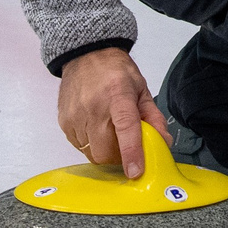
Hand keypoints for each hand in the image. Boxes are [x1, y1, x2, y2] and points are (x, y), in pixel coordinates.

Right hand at [56, 47, 168, 177]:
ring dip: (104, 151)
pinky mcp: (64, 122)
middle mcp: (93, 106)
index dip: (131, 153)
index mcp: (118, 95)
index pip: (126, 128)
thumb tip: (163, 142)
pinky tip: (96, 128)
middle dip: (118, 157)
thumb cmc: (116, 72)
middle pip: (105, 151)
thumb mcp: (141, 89)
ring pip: (91, 153)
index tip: (135, 172)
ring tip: (109, 132)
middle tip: (126, 147)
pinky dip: (91, 145)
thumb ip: (153, 117)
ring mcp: (75, 115)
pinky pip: (79, 147)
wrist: (86, 55)